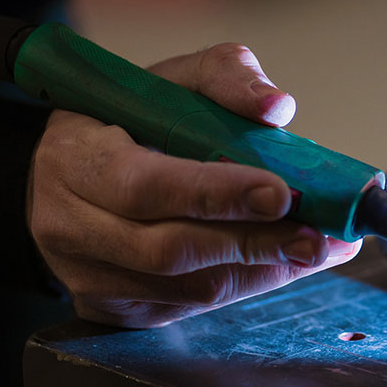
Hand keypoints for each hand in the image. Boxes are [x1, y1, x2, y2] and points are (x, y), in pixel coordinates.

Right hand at [28, 42, 360, 327]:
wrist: (74, 168)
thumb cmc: (128, 117)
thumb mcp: (171, 78)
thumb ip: (226, 77)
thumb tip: (276, 107)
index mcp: (74, 157)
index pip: (146, 184)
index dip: (216, 193)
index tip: (280, 192)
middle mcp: (69, 225)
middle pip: (169, 250)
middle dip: (253, 244)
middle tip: (317, 235)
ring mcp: (88, 276)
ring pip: (185, 289)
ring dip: (261, 270)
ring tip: (317, 247)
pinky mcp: (111, 309)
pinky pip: (189, 308)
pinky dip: (245, 285)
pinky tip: (283, 262)